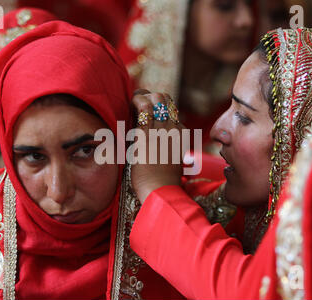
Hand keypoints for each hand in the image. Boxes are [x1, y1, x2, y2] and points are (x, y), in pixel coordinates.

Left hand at [130, 89, 185, 203]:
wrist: (161, 191)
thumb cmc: (162, 182)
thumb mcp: (170, 161)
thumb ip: (165, 148)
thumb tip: (154, 142)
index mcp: (181, 134)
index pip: (171, 110)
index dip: (157, 107)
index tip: (146, 110)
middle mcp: (174, 128)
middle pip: (166, 99)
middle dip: (151, 95)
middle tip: (138, 101)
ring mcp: (162, 129)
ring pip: (157, 98)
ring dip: (142, 96)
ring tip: (133, 100)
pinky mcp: (148, 134)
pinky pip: (144, 108)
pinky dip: (137, 101)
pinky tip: (131, 103)